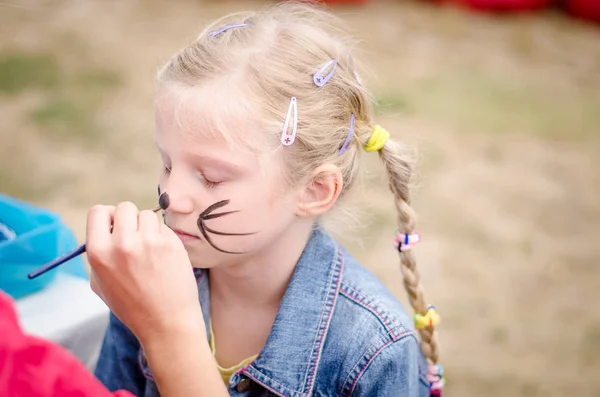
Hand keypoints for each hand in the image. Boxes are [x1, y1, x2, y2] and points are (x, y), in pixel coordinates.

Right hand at [86, 202, 204, 344]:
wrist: (166, 323)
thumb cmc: (132, 306)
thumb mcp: (100, 283)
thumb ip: (99, 252)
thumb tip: (105, 227)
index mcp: (98, 253)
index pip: (98, 211)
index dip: (108, 217)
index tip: (115, 229)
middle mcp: (122, 244)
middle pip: (124, 207)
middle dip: (130, 219)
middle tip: (136, 238)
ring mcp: (149, 242)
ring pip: (147, 214)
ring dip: (149, 227)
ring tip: (151, 251)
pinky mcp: (171, 243)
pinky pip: (164, 227)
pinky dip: (164, 237)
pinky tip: (165, 257)